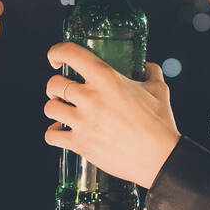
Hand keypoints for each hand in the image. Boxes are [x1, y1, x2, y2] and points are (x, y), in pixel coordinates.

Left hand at [43, 42, 181, 189]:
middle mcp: (90, 97)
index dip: (57, 52)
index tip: (56, 58)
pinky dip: (53, 133)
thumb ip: (151, 73)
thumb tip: (149, 66)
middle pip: (54, 84)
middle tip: (63, 92)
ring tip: (63, 111)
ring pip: (50, 108)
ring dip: (55, 108)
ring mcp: (82, 121)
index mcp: (106, 78)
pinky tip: (61, 131)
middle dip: (56, 87)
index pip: (70, 54)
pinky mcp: (80, 143)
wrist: (159, 157)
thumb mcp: (159, 90)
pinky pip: (51, 135)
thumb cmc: (159, 123)